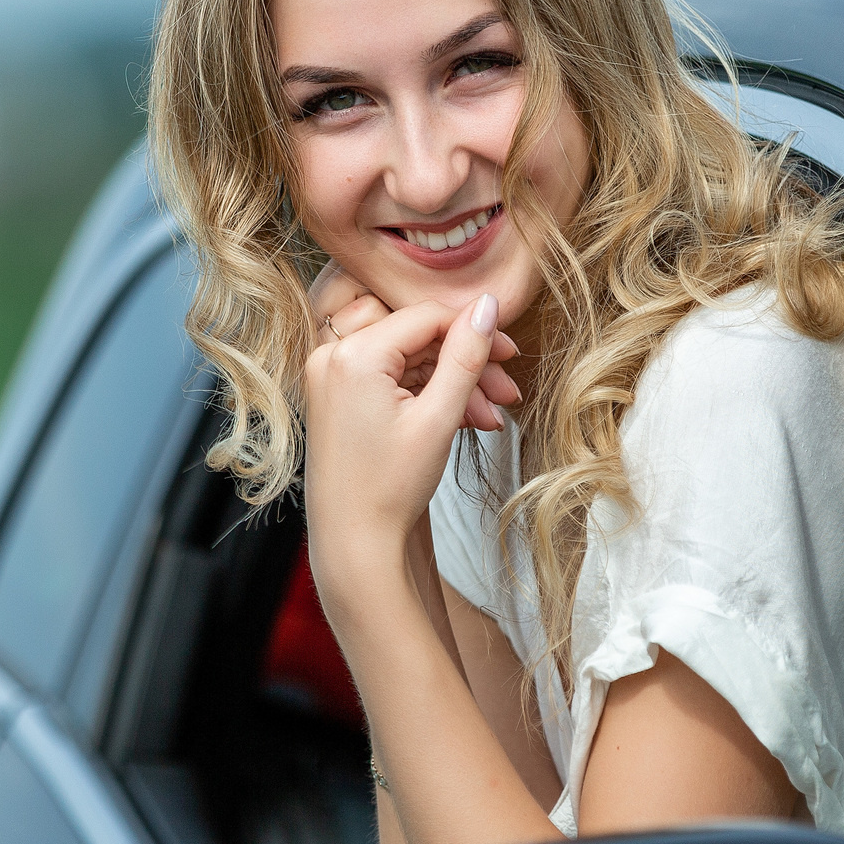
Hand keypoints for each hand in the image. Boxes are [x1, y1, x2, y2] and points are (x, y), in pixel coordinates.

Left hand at [303, 290, 514, 577]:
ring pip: (410, 361)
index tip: (511, 352)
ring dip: (453, 384)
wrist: (355, 540)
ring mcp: (332, 375)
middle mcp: (333, 355)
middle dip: (467, 365)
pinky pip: (392, 379)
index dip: (475, 330)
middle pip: (419, 339)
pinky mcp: (338, 394)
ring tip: (490, 417)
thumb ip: (465, 355)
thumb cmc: (390, 487)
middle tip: (507, 392)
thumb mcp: (438, 417)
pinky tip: (464, 418)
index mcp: (353, 355)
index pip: (427, 317)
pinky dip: (427, 395)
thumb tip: (488, 304)